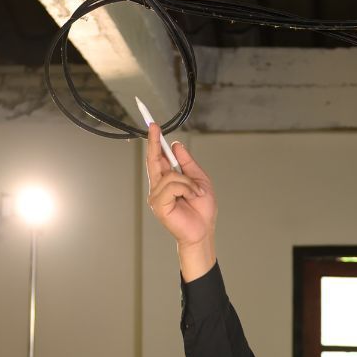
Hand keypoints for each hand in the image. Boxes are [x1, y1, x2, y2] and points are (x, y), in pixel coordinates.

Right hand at [144, 123, 216, 265]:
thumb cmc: (202, 210)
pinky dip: (186, 189)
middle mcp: (158, 187)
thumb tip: (176, 145)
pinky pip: (172, 186)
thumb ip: (187, 163)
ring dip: (189, 182)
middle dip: (153, 142)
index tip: (153, 126)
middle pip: (153, 160)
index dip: (154, 142)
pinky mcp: (158, 204)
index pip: (157, 158)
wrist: (204, 230)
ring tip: (197, 193)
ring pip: (170, 175)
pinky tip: (192, 197)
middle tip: (153, 126)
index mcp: (167, 181)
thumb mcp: (199, 180)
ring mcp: (156, 196)